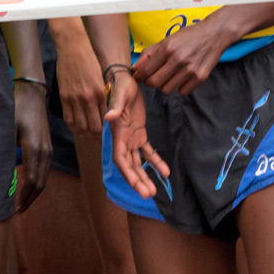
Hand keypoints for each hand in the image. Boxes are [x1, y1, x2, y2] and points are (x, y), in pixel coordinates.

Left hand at [13, 81, 51, 212]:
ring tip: (23, 202)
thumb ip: (5, 150)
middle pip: (40, 183)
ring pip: (44, 178)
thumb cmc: (16, 109)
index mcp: (33, 148)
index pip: (31, 180)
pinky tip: (29, 186)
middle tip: (18, 210)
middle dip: (30, 199)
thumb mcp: (7, 128)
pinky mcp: (48, 147)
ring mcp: (48, 149)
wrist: (32, 95)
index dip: (24, 196)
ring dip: (35, 192)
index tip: (14, 207)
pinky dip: (38, 182)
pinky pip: (45, 170)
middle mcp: (44, 151)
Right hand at [53, 24, 107, 134]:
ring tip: (88, 136)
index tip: (108, 135)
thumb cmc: (89, 59)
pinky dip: (73, 127)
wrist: (73, 47)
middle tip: (99, 140)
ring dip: (85, 134)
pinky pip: (68, 119)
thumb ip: (101, 93)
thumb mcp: (100, 77)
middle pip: (93, 126)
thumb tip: (104, 109)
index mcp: (101, 92)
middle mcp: (88, 98)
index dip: (107, 130)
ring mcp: (75, 99)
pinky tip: (77, 128)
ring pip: (80, 126)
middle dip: (97, 136)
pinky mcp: (64, 97)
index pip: (105, 118)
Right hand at [103, 69, 167, 199]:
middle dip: (137, 180)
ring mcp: (131, 138)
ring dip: (144, 176)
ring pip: (137, 162)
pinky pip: (147, 151)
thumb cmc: (121, 86)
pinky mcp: (139, 133)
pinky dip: (155, 161)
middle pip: (129, 165)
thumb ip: (116, 107)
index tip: (137, 185)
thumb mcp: (120, 94)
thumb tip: (108, 117)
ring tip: (154, 191)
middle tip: (148, 194)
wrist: (126, 79)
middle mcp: (123, 140)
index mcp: (118, 134)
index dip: (127, 173)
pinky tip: (165, 171)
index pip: (120, 159)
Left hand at [132, 16, 233, 95]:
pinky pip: (183, 91)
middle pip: (155, 83)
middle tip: (153, 77)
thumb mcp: (167, 40)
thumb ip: (150, 53)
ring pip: (167, 90)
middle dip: (150, 82)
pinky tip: (182, 77)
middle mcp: (178, 59)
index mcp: (168, 48)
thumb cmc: (189, 36)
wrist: (214, 34)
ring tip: (169, 76)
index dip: (140, 76)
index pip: (146, 71)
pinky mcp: (201, 77)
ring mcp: (190, 69)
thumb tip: (135, 67)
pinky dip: (180, 87)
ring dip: (165, 85)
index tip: (139, 77)